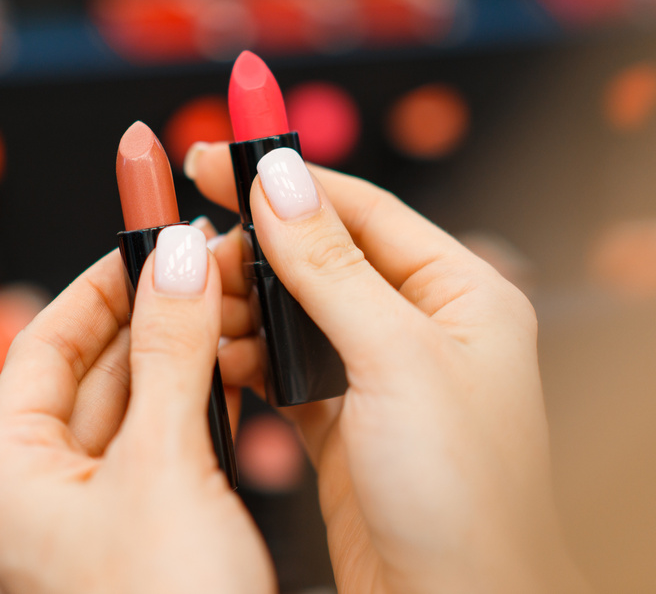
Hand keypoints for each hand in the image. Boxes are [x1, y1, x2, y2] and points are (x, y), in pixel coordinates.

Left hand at [0, 227, 274, 593]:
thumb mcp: (165, 463)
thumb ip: (169, 351)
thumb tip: (174, 261)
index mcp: (7, 474)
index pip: (44, 342)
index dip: (100, 280)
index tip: (149, 235)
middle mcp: (40, 493)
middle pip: (92, 367)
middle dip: (152, 311)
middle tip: (205, 261)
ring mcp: (91, 515)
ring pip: (134, 402)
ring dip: (181, 351)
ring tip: (229, 303)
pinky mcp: (143, 529)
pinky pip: (162, 441)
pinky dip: (198, 399)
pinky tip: (235, 369)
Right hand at [186, 143, 589, 593]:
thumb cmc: (463, 497)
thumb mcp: (397, 361)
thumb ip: (332, 267)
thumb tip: (281, 179)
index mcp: (463, 296)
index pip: (363, 211)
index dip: (287, 181)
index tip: (215, 158)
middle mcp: (427, 331)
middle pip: (324, 258)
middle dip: (255, 252)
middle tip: (191, 256)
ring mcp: (386, 381)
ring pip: (298, 316)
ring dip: (243, 308)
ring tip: (197, 312)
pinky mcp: (349, 430)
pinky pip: (286, 372)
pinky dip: (247, 361)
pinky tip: (217, 360)